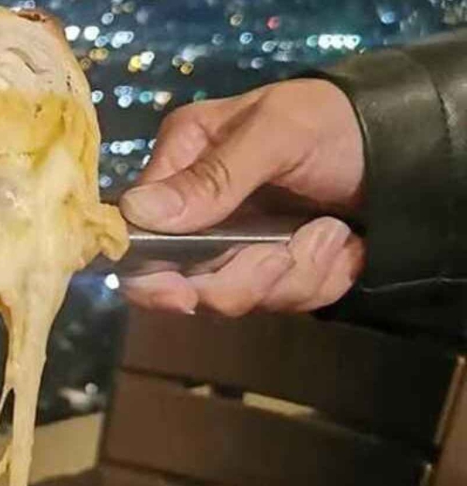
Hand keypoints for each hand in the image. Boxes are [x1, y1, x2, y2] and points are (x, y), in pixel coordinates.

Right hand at [119, 79, 365, 315]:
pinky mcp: (276, 272)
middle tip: (283, 254)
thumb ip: (213, 176)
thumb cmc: (337, 120)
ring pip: (238, 298)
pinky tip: (343, 243)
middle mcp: (199, 213)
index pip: (137, 235)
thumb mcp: (279, 132)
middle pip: (184, 283)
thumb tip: (136, 213)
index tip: (182, 296)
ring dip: (293, 274)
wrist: (414, 142)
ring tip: (330, 233)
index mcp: (183, 165)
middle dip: (240, 279)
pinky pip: (285, 301)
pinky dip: (321, 278)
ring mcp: (237, 247)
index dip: (152, 276)